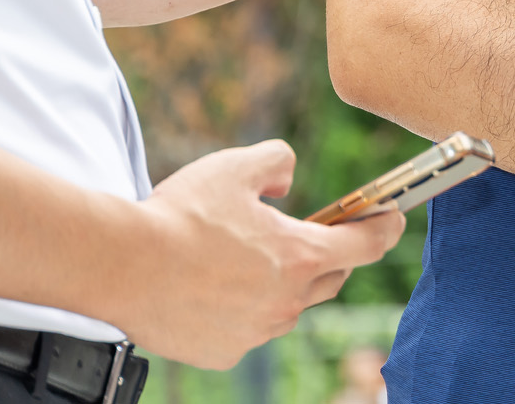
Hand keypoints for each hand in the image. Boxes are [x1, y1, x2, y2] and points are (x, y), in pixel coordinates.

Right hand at [116, 141, 403, 369]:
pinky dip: (244, 309)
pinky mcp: (225, 352)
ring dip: (283, 284)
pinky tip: (215, 287)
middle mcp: (287, 301)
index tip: (394, 217)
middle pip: (331, 278)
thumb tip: (287, 179)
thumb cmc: (180, 215)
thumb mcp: (236, 166)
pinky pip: (249, 329)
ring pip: (289, 305)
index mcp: (301, 256)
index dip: (386, 227)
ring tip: (246, 259)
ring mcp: (256, 332)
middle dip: (329, 254)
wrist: (120, 266)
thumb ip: (277, 161)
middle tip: (308, 233)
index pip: (367, 244)